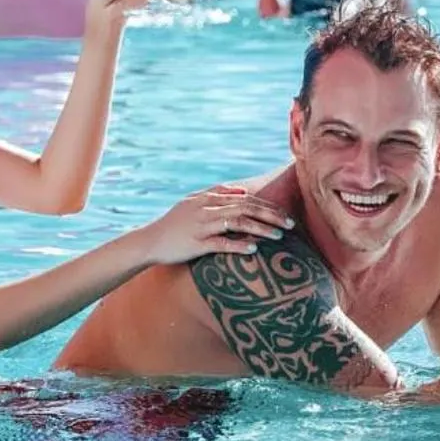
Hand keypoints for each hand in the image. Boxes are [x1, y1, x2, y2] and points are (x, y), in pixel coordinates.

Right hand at [135, 185, 292, 266]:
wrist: (149, 241)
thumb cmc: (175, 225)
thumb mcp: (193, 204)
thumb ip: (217, 195)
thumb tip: (241, 191)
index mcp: (207, 198)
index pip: (244, 198)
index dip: (266, 206)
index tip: (285, 214)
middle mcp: (206, 209)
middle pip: (245, 208)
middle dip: (270, 215)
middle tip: (290, 224)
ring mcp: (200, 225)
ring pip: (236, 223)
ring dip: (260, 228)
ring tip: (278, 236)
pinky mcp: (195, 243)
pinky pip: (220, 243)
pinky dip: (238, 245)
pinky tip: (253, 249)